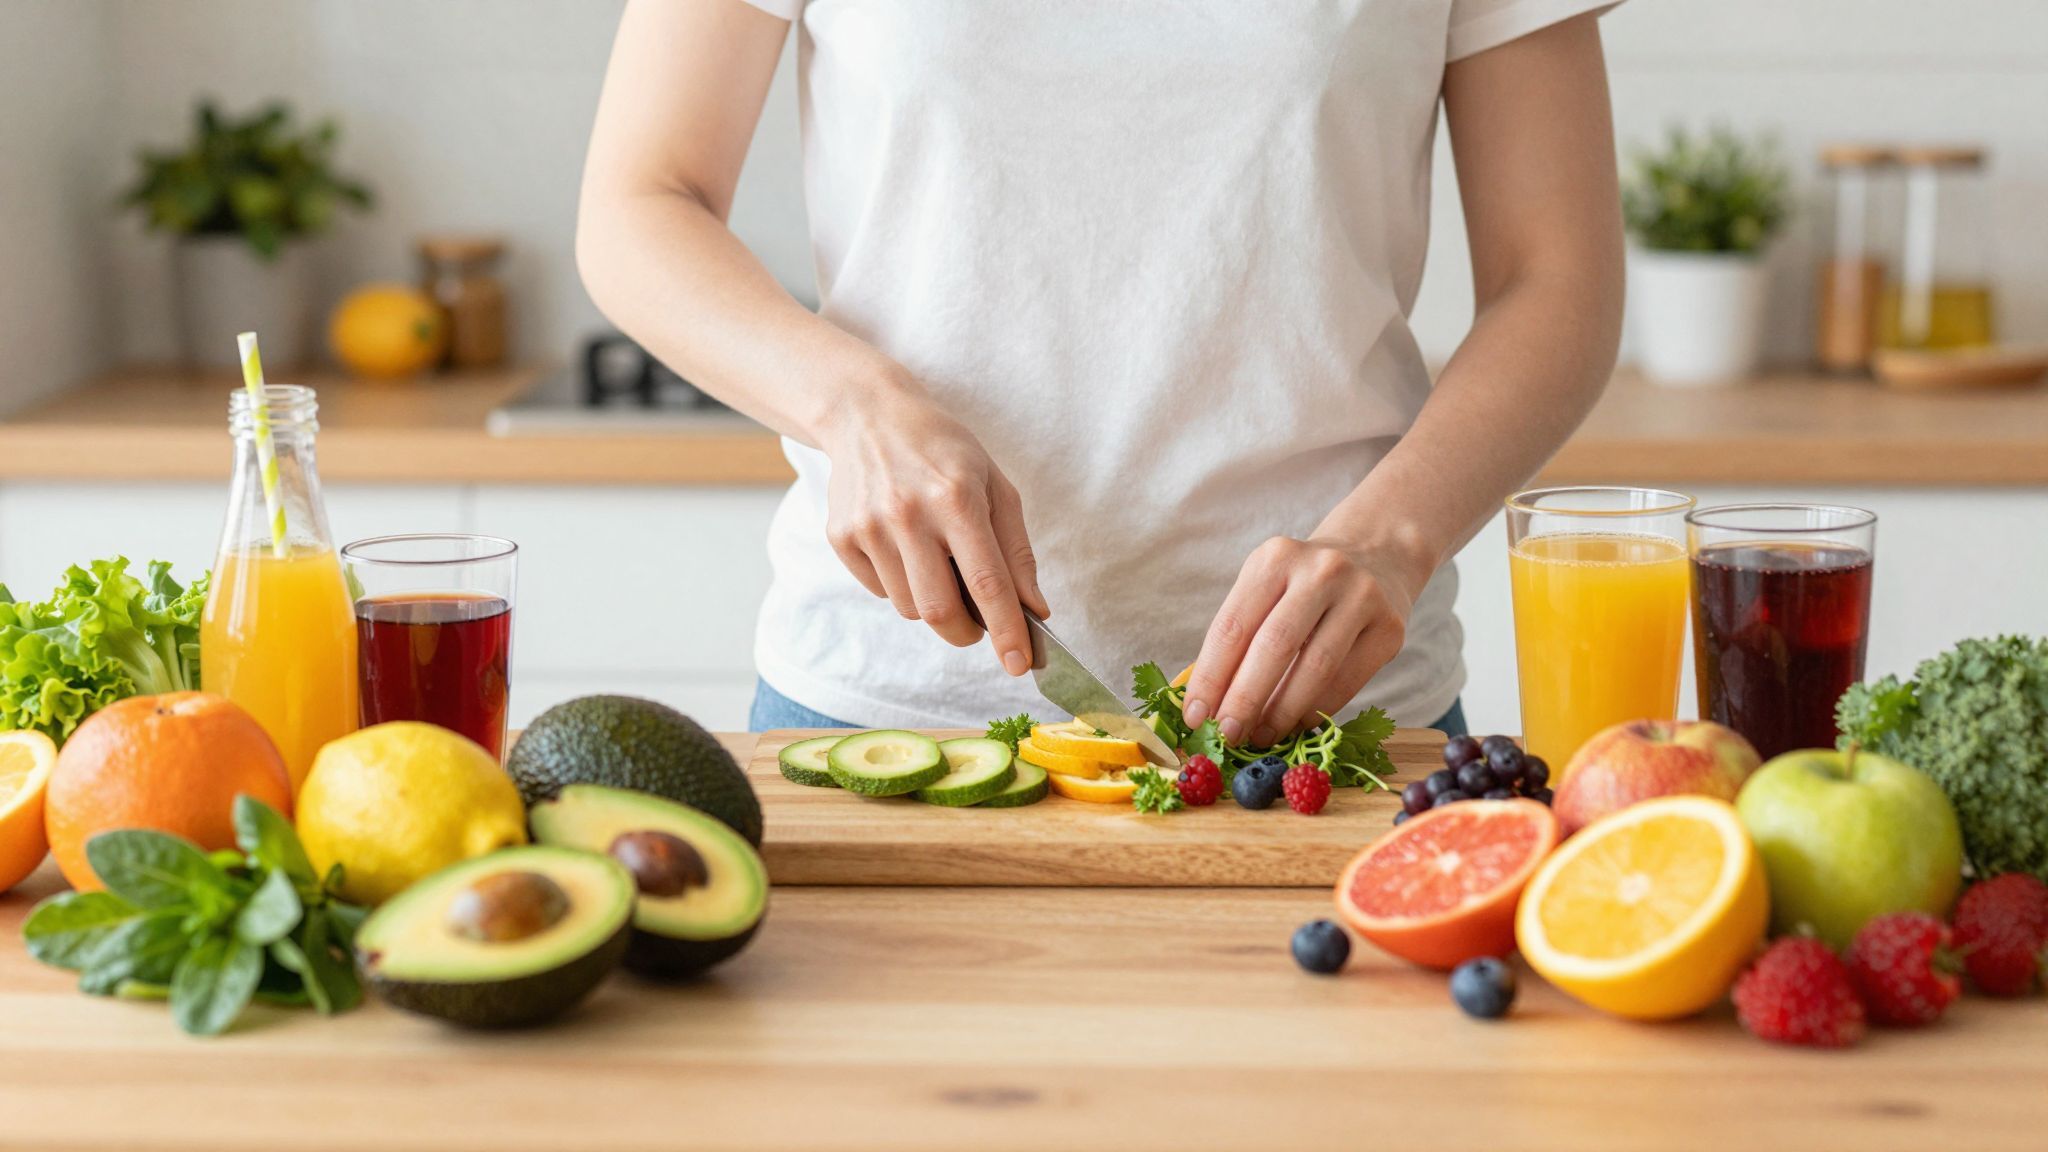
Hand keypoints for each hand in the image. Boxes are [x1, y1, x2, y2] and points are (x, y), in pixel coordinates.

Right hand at [820, 379, 1047, 675]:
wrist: (868, 415)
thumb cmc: (944, 450)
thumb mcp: (995, 485)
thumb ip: (1016, 550)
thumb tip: (1033, 610)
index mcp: (955, 497)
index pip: (986, 583)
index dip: (1006, 631)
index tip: (1020, 665)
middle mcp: (908, 513)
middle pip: (939, 611)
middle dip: (966, 633)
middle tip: (977, 624)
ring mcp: (868, 526)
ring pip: (910, 608)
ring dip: (932, 603)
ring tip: (935, 560)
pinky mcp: (841, 536)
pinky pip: (880, 591)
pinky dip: (900, 585)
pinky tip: (903, 546)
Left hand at [1180, 536, 1419, 746]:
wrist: (1377, 555)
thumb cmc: (1303, 585)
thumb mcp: (1266, 587)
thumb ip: (1239, 636)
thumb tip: (1205, 704)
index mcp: (1275, 558)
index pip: (1233, 626)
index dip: (1210, 677)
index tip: (1195, 717)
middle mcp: (1321, 571)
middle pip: (1274, 646)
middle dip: (1244, 699)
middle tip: (1226, 735)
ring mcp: (1361, 596)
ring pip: (1315, 668)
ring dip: (1281, 712)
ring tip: (1260, 736)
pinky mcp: (1389, 627)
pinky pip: (1347, 681)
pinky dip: (1316, 710)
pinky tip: (1295, 724)